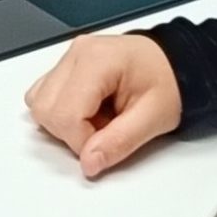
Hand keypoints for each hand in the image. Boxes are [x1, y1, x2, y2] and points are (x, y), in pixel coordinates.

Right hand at [23, 32, 182, 178]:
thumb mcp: (154, 118)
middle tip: (106, 129)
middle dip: (73, 133)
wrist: (177, 64)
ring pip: (39, 104)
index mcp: (98, 60)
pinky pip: (44, 96)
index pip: (65, 114)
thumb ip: (119, 143)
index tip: (106, 143)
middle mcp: (78, 53)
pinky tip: (89, 110)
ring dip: (66, 122)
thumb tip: (89, 163)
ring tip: (99, 118)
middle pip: (46, 109)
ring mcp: (69, 58)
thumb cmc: (169, 82)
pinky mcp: (66, 67)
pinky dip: (62, 112)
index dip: (82, 141)